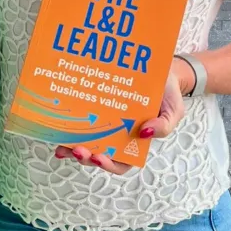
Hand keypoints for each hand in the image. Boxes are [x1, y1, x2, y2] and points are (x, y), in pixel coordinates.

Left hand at [53, 65, 187, 174]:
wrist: (158, 66)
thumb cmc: (167, 92)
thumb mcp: (173, 110)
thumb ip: (164, 125)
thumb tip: (145, 134)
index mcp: (134, 141)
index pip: (120, 161)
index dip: (108, 164)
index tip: (99, 157)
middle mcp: (116, 134)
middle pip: (98, 153)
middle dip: (85, 156)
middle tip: (77, 150)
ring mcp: (103, 120)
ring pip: (85, 139)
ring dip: (72, 146)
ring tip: (62, 146)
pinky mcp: (93, 104)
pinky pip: (79, 118)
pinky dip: (67, 125)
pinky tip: (57, 126)